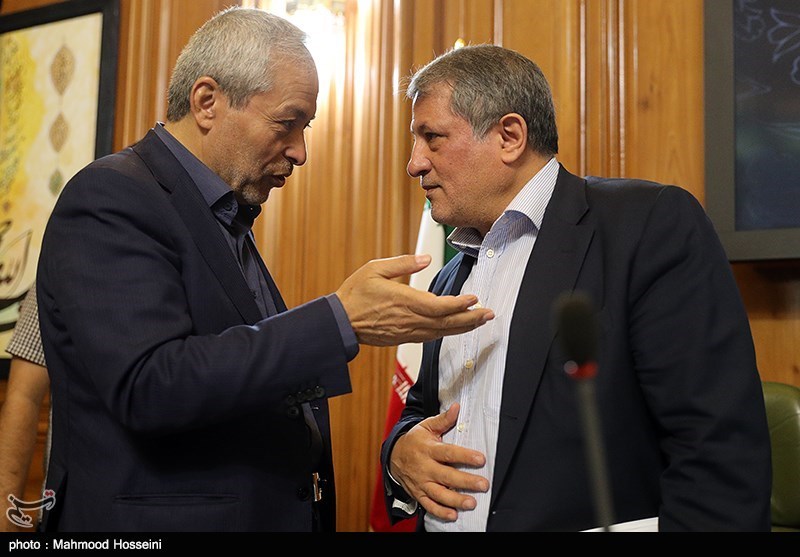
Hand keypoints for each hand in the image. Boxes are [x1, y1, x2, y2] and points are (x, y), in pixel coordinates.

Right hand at [335, 254, 493, 345]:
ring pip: (441, 332)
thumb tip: (426, 258)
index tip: (474, 299)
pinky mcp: (403, 338)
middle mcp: (408, 320)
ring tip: (479, 321)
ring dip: (462, 327)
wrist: (339, 323)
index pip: (438, 306)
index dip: (459, 304)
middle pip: (446, 323)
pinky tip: (456, 328)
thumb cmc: (355, 294)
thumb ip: (403, 263)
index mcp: (403, 301)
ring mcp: (406, 331)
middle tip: (489, 313)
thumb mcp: (375, 269)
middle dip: (470, 319)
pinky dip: (446, 332)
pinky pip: (430, 337)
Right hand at [389, 403, 488, 521]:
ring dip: (455, 500)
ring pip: (438, 494)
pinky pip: (429, 505)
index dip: (465, 456)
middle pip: (446, 476)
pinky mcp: (418, 494)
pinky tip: (453, 515)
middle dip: (465, 481)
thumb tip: (457, 407)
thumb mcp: (426, 426)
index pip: (448, 453)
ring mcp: (421, 482)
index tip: (481, 459)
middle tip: (483, 485)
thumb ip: (443, 420)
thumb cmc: (415, 440)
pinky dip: (440, 512)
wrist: (393, 456)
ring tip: (471, 503)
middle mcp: (424, 467)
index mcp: (428, 449)